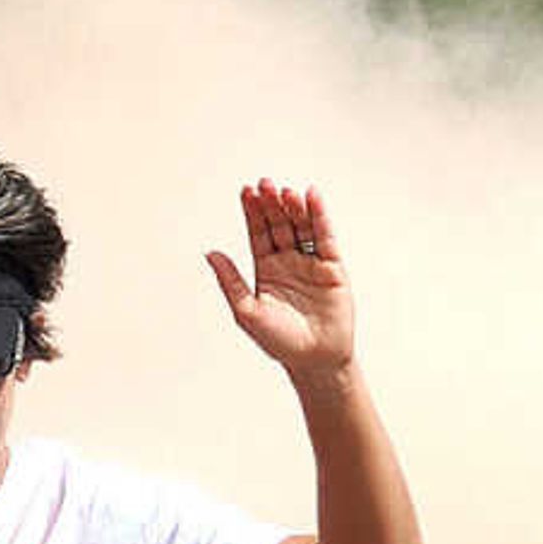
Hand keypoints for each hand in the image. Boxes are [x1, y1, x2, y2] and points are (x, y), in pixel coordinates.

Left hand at [206, 179, 355, 376]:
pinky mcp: (332, 267)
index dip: (252, 213)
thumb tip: (210, 253)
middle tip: (264, 184)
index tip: (246, 192)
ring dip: (293, 208)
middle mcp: (288, 261)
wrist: (313, 359)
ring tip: (284, 191)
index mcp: (265, 270)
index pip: (258, 234)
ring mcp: (311, 262)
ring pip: (301, 227)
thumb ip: (230, 281)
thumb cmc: (278, 340)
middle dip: (271, 205)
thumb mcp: (247, 311)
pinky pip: (325, 237)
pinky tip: (312, 197)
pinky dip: (320, 216)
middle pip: (279, 225)